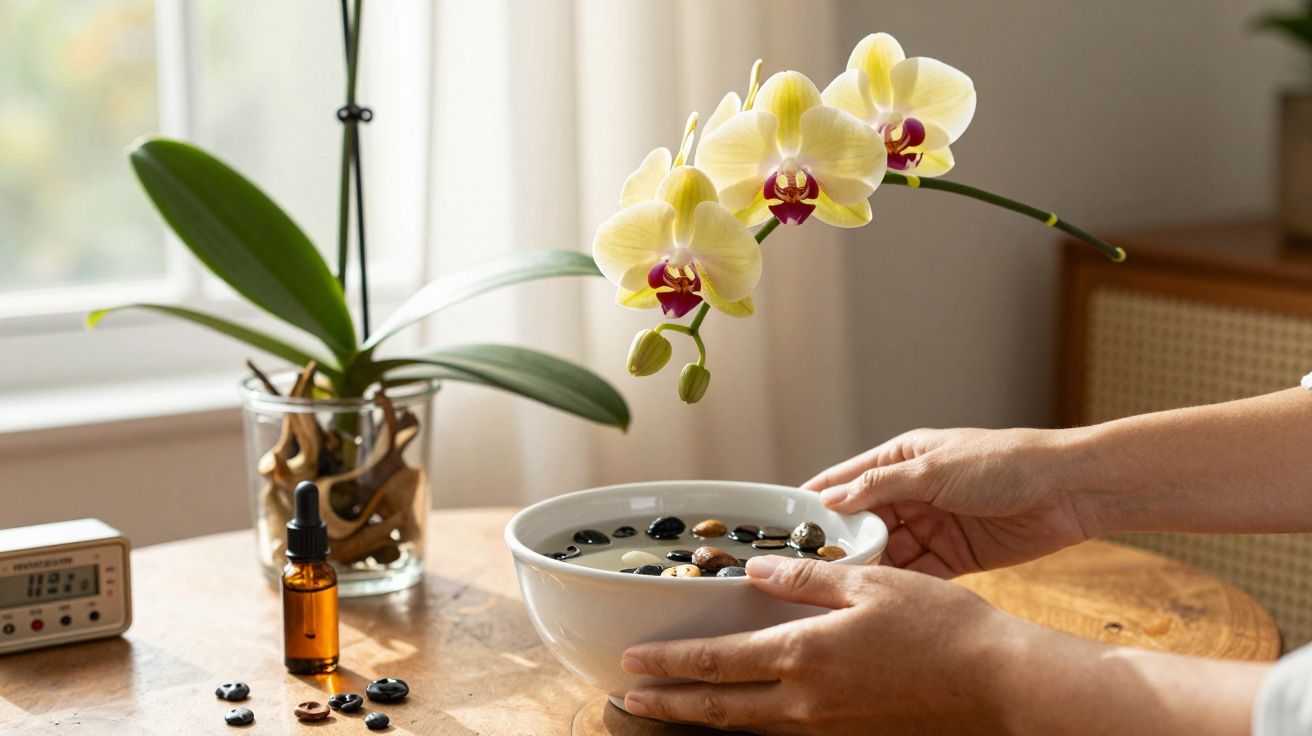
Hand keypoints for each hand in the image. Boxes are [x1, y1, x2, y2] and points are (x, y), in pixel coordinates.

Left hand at [620, 556, 1021, 734]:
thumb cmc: (943, 628)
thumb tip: (755, 568)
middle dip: (669, 703)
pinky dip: (751, 729)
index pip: (717, 662)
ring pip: (749, 728)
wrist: (1000, 686)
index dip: (669, 663)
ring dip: (704, 720)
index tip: (631, 661)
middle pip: (719, 708)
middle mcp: (807, 701)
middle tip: (629, 698)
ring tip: (673, 710)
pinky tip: (743, 720)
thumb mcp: (871, 584)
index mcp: (805, 654)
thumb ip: (804, 578)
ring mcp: (828, 729)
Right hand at [804, 428, 1099, 575]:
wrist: (1067, 489)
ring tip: (845, 590)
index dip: (814, 504)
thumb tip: (831, 500)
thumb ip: (880, 487)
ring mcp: (932, 525)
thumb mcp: (933, 469)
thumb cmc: (1003, 462)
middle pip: (861, 523)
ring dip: (871, 569)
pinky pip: (918, 573)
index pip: (844, 482)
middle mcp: (910, 493)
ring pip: (887, 552)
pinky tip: (884, 600)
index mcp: (900, 460)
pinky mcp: (954, 555)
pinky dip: (903, 585)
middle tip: (812, 571)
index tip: (784, 528)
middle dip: (840, 545)